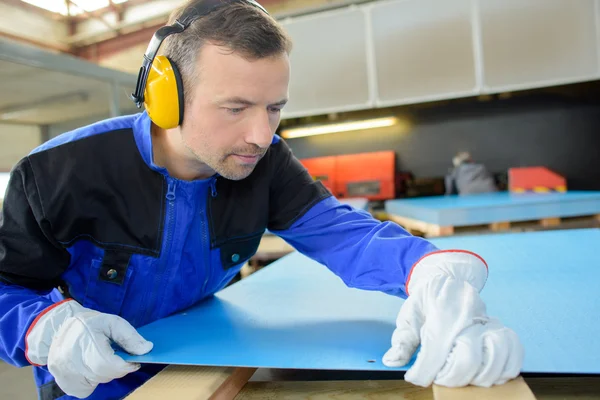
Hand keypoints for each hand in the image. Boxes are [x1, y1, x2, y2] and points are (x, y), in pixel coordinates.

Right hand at [26, 300, 152, 397]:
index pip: (107, 363)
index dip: (125, 365)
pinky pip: (86, 389)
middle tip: (119, 358)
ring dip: (105, 373)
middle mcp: (69, 357)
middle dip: (117, 368)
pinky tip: (92, 367)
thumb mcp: (112, 322)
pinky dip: (93, 380)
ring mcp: (63, 371)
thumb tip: (146, 349)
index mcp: (84, 338)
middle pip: (103, 374)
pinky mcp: (63, 381)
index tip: (133, 361)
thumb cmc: (90, 324)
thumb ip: (130, 336)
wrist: (61, 328)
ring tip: (102, 358)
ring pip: (96, 382)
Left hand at [382, 251, 523, 387]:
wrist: (447, 279)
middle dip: (452, 377)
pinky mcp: (500, 327)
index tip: (416, 378)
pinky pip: (514, 349)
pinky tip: (489, 373)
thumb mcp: (407, 315)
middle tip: (440, 377)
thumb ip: (401, 341)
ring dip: (480, 376)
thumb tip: (392, 361)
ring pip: (496, 355)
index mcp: (442, 309)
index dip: (425, 371)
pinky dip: (506, 367)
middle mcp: (469, 315)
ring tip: (464, 378)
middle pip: (469, 358)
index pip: (437, 349)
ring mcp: (488, 320)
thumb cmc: (426, 300)